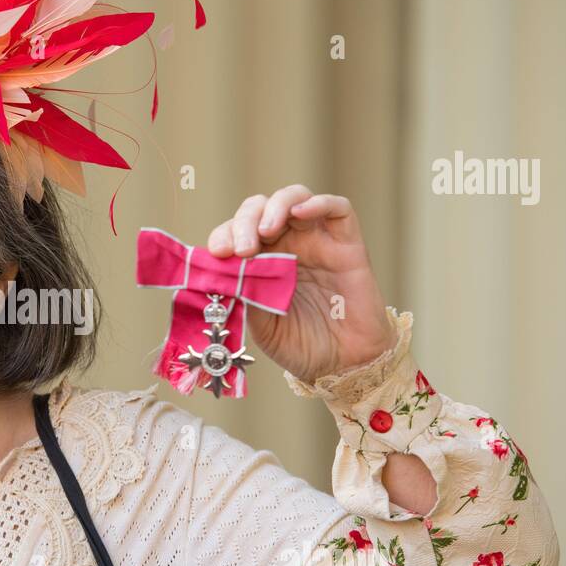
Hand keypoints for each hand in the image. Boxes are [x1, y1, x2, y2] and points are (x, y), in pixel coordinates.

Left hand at [207, 184, 396, 383]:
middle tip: (242, 249)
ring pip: (295, 198)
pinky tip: (300, 214)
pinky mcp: (347, 245)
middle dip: (245, 221)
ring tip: (266, 230)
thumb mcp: (261, 325)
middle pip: (260, 209)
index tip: (218, 253)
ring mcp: (317, 241)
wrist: (343, 366)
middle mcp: (287, 245)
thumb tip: (220, 271)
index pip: (236, 232)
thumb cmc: (302, 345)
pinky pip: (338, 208)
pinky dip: (318, 203)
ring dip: (276, 206)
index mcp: (260, 262)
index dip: (224, 234)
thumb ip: (245, 296)